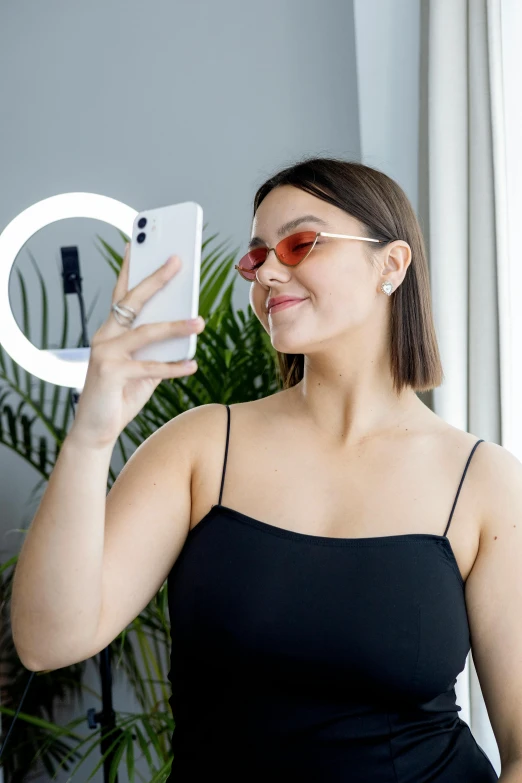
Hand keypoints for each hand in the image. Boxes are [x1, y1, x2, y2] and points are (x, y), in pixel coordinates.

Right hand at [68, 243, 204, 448]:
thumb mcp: (142, 367)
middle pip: (134, 301)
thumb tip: (186, 329)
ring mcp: (104, 353)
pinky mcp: (110, 373)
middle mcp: (104, 336)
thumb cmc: (120, 394)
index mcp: (111, 330)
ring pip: (146, 332)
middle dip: (157, 279)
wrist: (95, 430)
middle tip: (178, 260)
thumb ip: (158, 348)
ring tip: (201, 321)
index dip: (131, 267)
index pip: (123, 293)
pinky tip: (192, 364)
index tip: (139, 242)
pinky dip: (174, 367)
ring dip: (176, 326)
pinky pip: (150, 367)